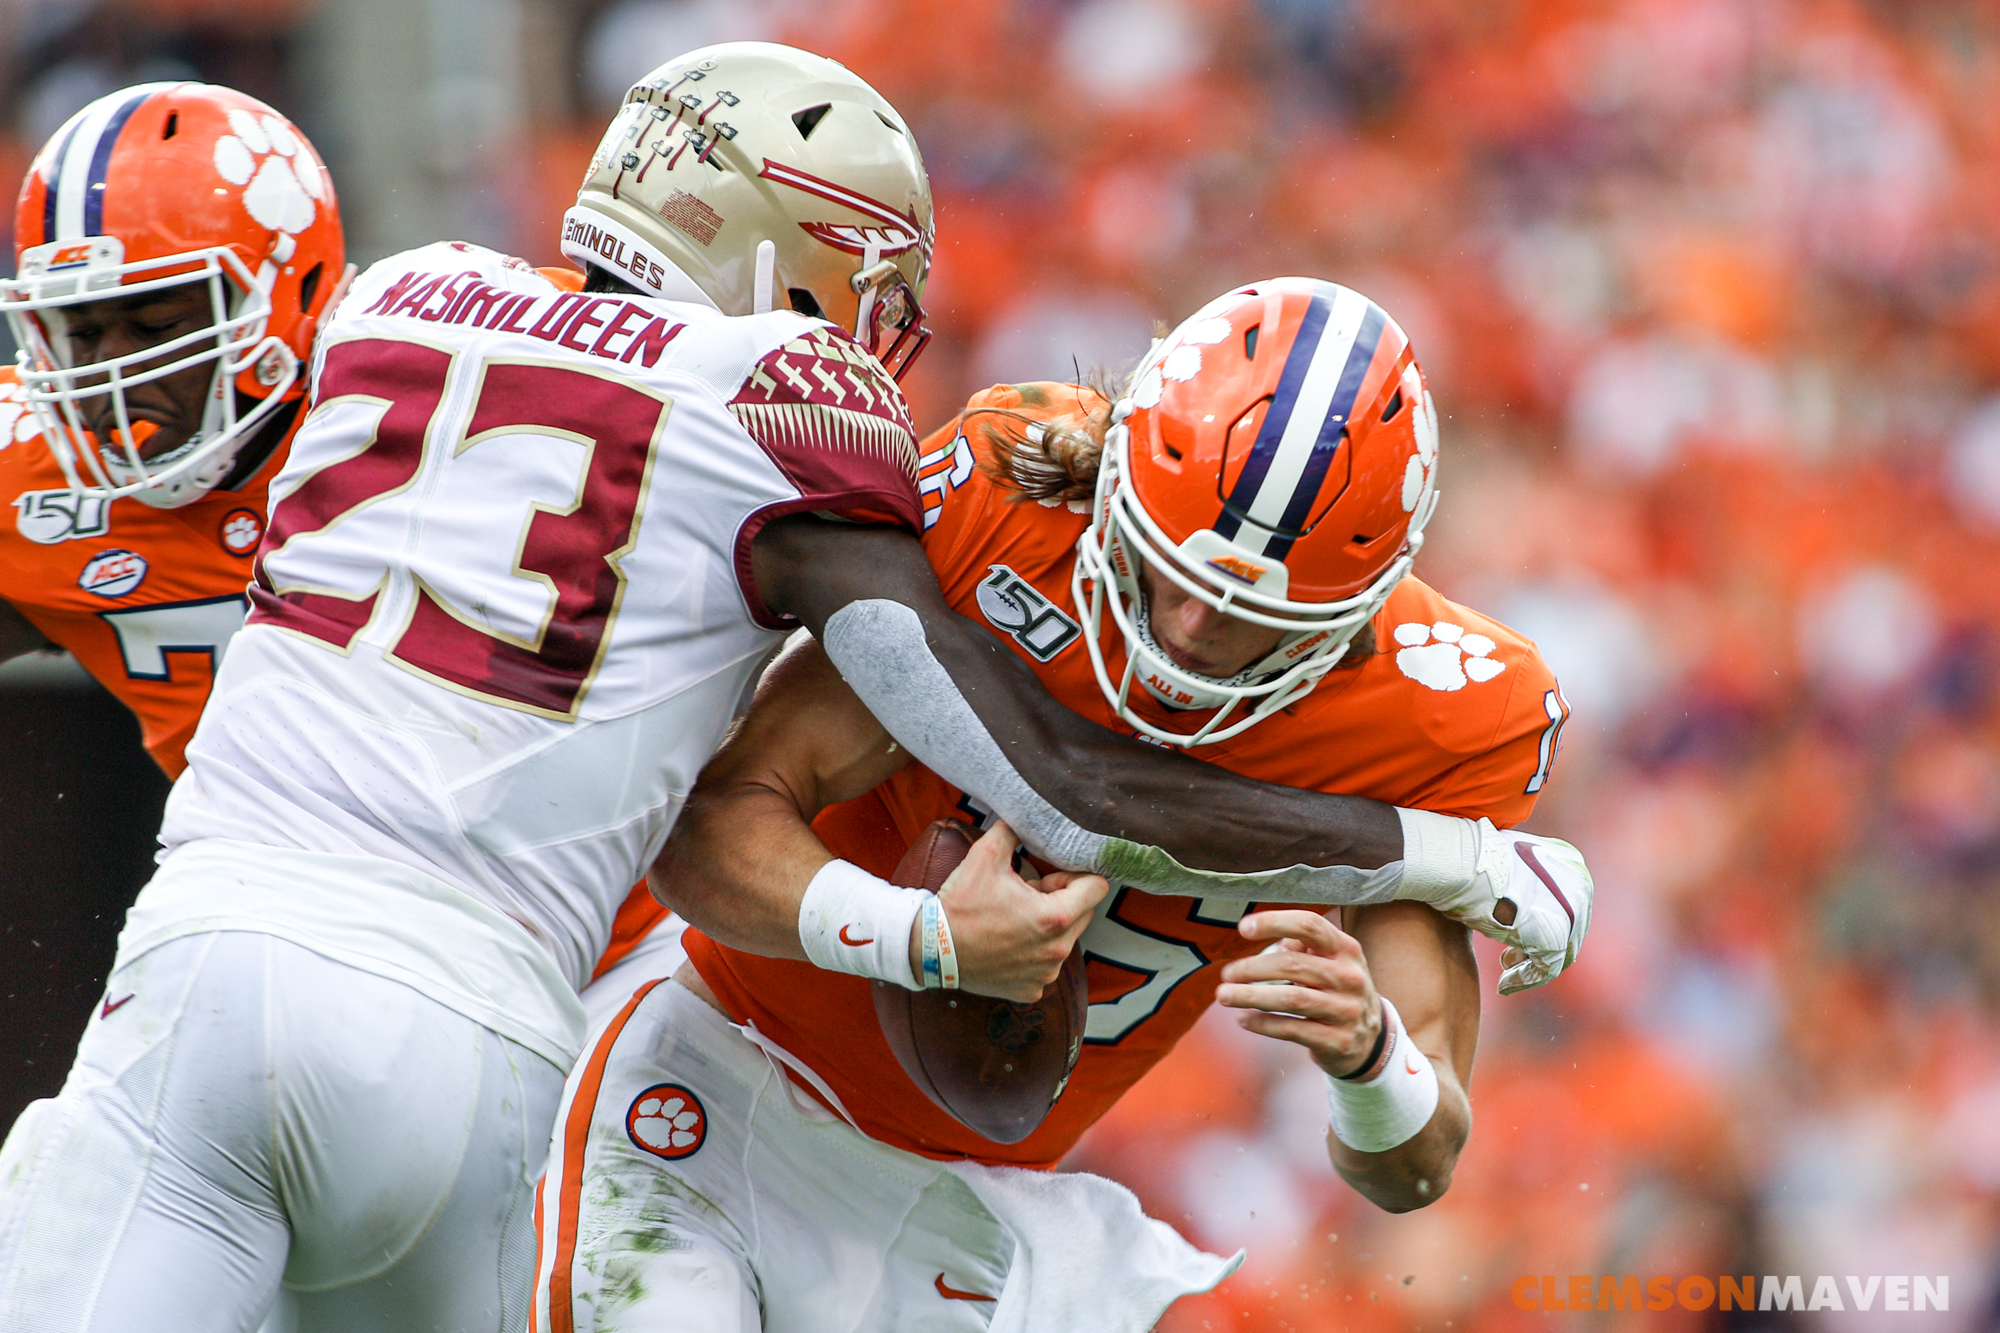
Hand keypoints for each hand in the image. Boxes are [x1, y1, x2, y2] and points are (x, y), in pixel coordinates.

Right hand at [909, 822, 1108, 1001]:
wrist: (931, 949)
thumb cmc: (960, 903)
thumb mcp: (985, 855)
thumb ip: (1012, 830)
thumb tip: (1026, 816)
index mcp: (1055, 918)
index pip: (1097, 889)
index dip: (1075, 876)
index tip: (1049, 878)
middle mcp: (1057, 951)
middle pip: (1084, 915)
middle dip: (1062, 901)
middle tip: (1028, 895)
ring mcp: (1045, 974)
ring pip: (1065, 941)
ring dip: (1048, 927)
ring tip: (1014, 919)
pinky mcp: (1031, 991)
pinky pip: (1045, 966)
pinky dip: (1033, 954)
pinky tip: (1006, 944)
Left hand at [1216, 910, 1383, 1078]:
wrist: (1372, 1040)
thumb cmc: (1339, 991)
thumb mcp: (1333, 962)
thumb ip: (1303, 946)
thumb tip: (1268, 934)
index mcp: (1346, 950)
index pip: (1310, 926)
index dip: (1275, 922)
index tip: (1243, 928)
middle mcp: (1349, 977)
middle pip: (1293, 965)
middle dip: (1253, 968)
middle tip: (1227, 973)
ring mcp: (1346, 1011)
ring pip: (1291, 999)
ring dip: (1251, 996)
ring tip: (1224, 995)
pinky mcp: (1337, 1041)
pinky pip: (1292, 1030)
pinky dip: (1263, 1024)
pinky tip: (1244, 1020)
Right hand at [1410, 823, 1592, 995]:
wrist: (1461, 862)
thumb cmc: (1468, 860)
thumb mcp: (1503, 864)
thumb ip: (1519, 878)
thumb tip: (1512, 898)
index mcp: (1568, 861)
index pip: (1564, 902)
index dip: (1541, 923)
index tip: (1516, 938)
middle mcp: (1579, 885)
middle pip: (1566, 928)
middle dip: (1536, 947)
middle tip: (1507, 958)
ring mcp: (1573, 913)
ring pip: (1559, 952)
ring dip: (1530, 967)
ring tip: (1504, 973)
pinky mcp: (1557, 937)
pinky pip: (1546, 969)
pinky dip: (1524, 979)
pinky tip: (1503, 985)